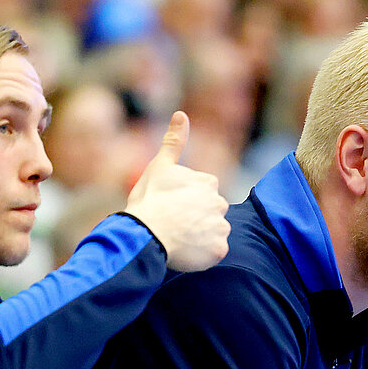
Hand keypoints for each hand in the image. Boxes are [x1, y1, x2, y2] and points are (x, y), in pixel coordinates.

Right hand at [123, 111, 229, 271]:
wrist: (146, 232)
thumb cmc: (149, 199)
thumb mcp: (159, 165)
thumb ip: (174, 141)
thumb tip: (181, 114)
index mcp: (208, 183)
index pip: (203, 194)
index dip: (185, 202)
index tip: (171, 206)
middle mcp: (220, 203)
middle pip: (211, 214)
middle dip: (196, 219)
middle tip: (174, 223)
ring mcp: (221, 227)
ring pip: (213, 233)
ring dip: (200, 237)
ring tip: (178, 237)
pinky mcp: (219, 250)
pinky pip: (214, 252)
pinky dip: (202, 254)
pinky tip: (185, 250)